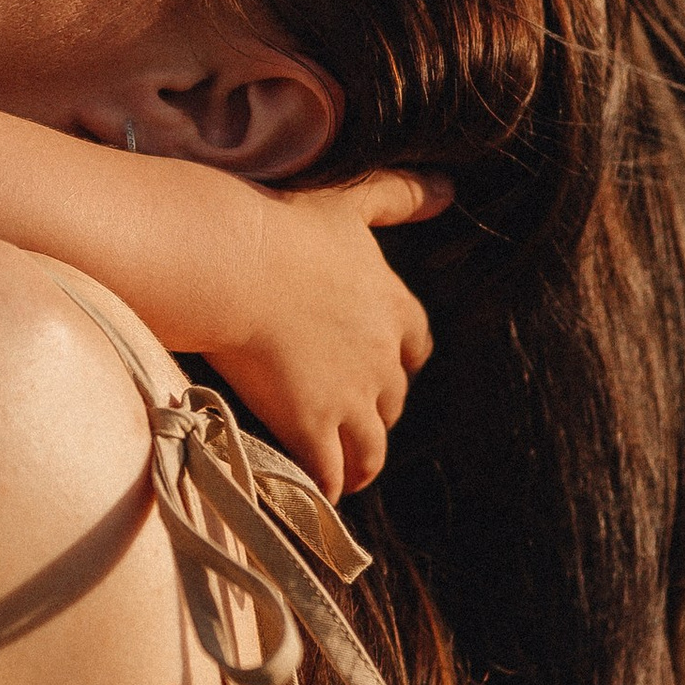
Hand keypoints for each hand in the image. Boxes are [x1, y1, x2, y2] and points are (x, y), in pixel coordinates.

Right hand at [203, 167, 447, 495]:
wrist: (235, 265)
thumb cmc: (286, 226)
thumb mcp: (351, 201)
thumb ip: (401, 196)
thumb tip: (449, 189)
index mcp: (392, 306)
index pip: (416, 345)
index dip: (402, 360)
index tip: (391, 368)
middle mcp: (381, 358)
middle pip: (393, 400)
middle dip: (377, 412)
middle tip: (354, 422)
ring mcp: (350, 397)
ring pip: (370, 446)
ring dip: (361, 461)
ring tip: (347, 475)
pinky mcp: (312, 425)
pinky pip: (329, 472)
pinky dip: (326, 486)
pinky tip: (315, 495)